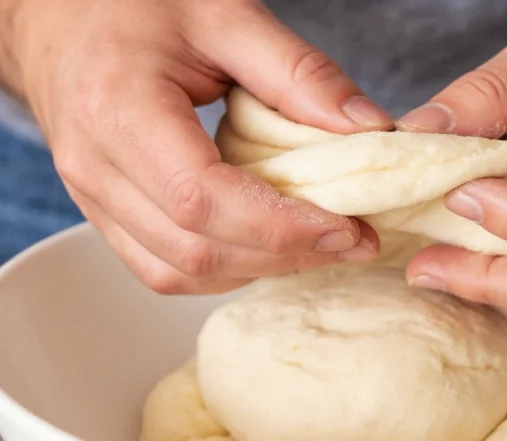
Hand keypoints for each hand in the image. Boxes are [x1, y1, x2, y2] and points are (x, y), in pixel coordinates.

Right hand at [8, 0, 392, 292]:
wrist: (61, 17)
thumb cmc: (136, 5)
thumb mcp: (224, 16)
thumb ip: (298, 73)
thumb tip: (368, 128)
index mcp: (118, 108)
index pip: (202, 198)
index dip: (281, 226)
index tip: (348, 228)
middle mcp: (95, 166)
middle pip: (197, 249)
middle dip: (285, 255)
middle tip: (352, 241)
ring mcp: (93, 198)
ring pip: (180, 272)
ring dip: (258, 268)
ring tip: (317, 244)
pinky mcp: (104, 214)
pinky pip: (163, 268)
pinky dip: (224, 268)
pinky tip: (266, 245)